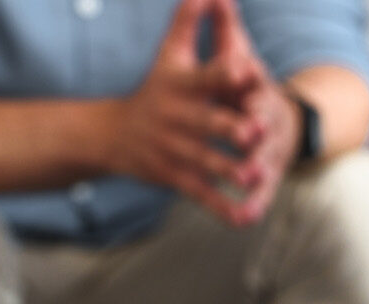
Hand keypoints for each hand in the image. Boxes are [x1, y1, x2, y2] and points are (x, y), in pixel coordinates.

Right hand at [105, 0, 278, 226]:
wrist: (110, 136)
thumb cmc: (155, 89)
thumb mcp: (168, 55)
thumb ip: (188, 23)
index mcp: (181, 87)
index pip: (205, 76)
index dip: (225, 72)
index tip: (248, 67)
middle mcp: (178, 119)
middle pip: (207, 123)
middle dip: (231, 127)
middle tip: (257, 131)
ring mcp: (177, 151)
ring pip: (207, 162)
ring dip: (231, 170)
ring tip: (257, 174)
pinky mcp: (177, 178)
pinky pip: (202, 194)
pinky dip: (223, 207)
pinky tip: (246, 216)